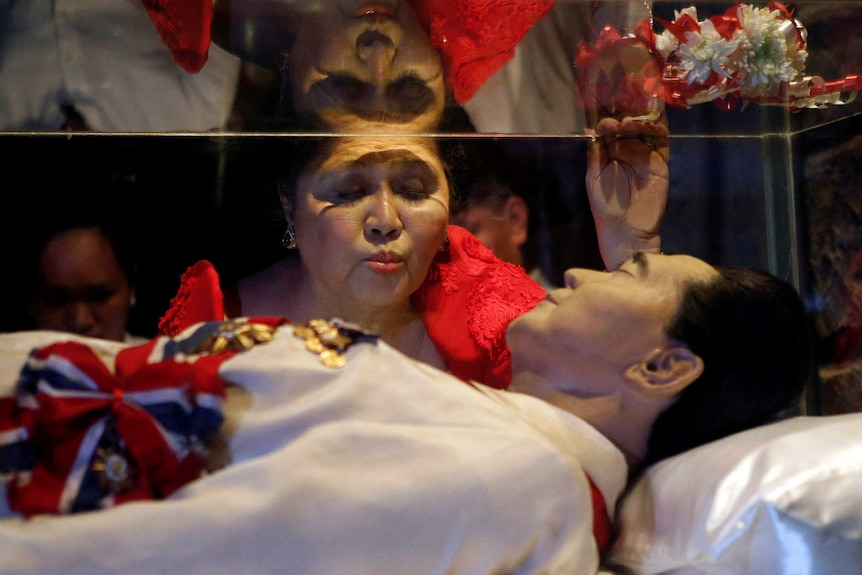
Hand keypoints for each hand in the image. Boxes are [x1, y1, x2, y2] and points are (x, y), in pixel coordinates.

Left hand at [586, 116, 669, 270]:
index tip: (609, 122)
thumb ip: (595, 153)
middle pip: (629, 124)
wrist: (626, 229)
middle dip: (628, 114)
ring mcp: (644, 154)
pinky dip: (660, 129)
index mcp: (609, 152)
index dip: (609, 121)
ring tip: (636, 120)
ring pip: (646, 130)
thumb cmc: (605, 205)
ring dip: (642, 120)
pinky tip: (657, 122)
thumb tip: (588, 128)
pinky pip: (662, 142)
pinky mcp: (660, 162)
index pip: (610, 129)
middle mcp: (627, 149)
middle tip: (626, 114)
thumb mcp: (594, 177)